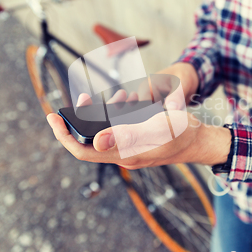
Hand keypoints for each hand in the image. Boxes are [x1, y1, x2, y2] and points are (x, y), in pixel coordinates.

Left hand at [46, 63, 230, 168]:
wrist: (199, 141)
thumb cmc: (181, 133)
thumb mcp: (157, 129)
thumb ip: (128, 135)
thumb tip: (96, 142)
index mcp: (124, 154)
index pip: (83, 151)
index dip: (64, 136)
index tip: (53, 118)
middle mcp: (123, 155)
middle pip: (90, 141)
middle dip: (80, 120)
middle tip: (78, 100)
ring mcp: (129, 150)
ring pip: (102, 134)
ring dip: (98, 115)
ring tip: (105, 96)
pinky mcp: (135, 143)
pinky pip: (115, 130)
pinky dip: (112, 115)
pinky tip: (122, 100)